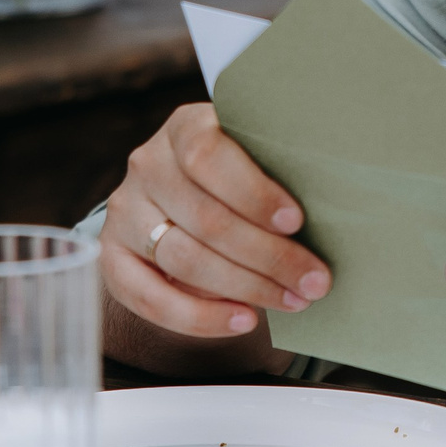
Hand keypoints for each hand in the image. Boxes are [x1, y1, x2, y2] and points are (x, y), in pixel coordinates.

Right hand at [101, 104, 331, 341]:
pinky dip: (199, 318)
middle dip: (268, 256)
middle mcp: (148, 164)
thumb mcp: (258, 155)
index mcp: (186, 127)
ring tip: (292, 300)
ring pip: (183, 259)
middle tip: (315, 281)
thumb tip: (333, 214)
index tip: (296, 221)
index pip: (209, 155)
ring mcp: (125, 211)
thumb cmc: (244, 175)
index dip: (253, 192)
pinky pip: (149, 298)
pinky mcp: (113, 257)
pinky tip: (244, 319)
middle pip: (205, 218)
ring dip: (245, 287)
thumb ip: (280, 170)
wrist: (189, 196)